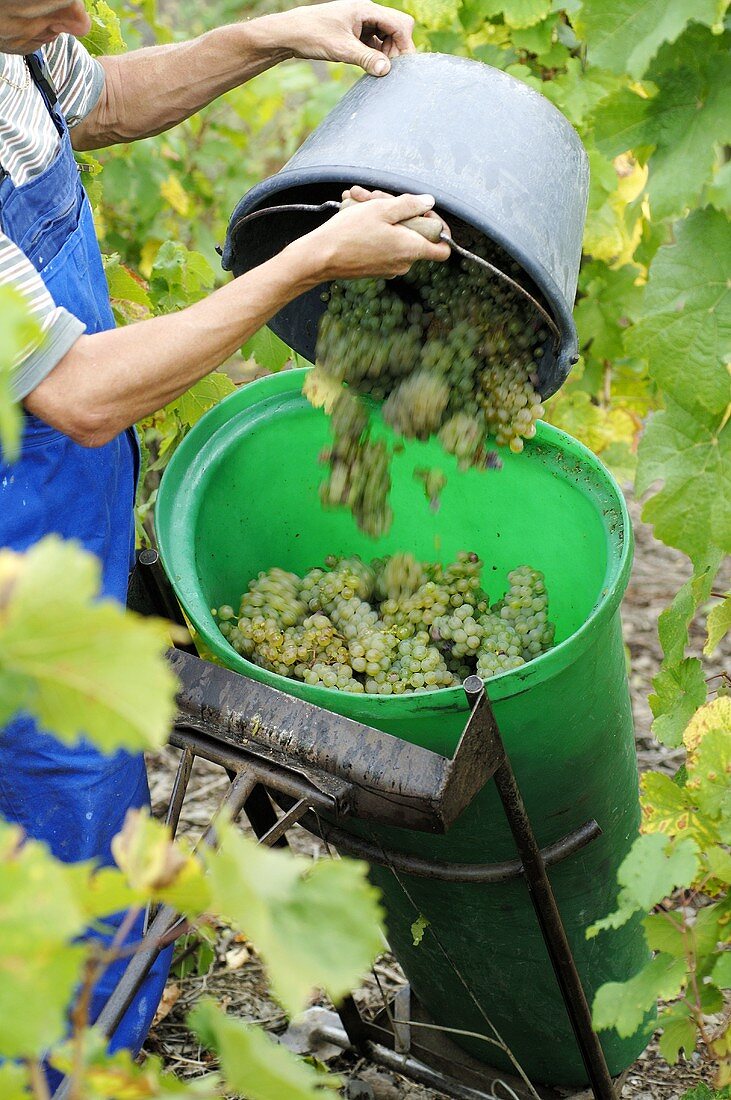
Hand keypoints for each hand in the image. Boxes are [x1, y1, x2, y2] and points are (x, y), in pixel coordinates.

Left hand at [265, 0, 415, 76]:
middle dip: (396, 50)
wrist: (291, 34)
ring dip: (386, 54)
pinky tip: (369, 66)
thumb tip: (387, 71)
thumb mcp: (342, 50)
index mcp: (366, 9)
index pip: (400, 23)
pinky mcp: (354, 32)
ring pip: (386, 37)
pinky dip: (375, 54)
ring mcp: (360, 22)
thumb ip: (366, 59)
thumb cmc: (313, 35)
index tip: (403, 66)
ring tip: (377, 69)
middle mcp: (366, 13)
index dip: (405, 45)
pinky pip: (373, 42)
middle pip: (396, 29)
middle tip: (388, 70)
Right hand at [288, 191, 450, 280]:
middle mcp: (403, 263)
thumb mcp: (382, 209)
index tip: (425, 213)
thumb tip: (429, 202)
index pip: (443, 250)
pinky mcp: (375, 268)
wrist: (320, 257)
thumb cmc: (350, 232)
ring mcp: (389, 268)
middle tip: (376, 196)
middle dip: (399, 211)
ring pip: (395, 235)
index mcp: (411, 250)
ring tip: (359, 199)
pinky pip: (382, 244)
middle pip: (415, 234)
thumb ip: (410, 205)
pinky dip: (373, 228)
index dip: (439, 228)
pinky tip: (355, 211)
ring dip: (381, 215)